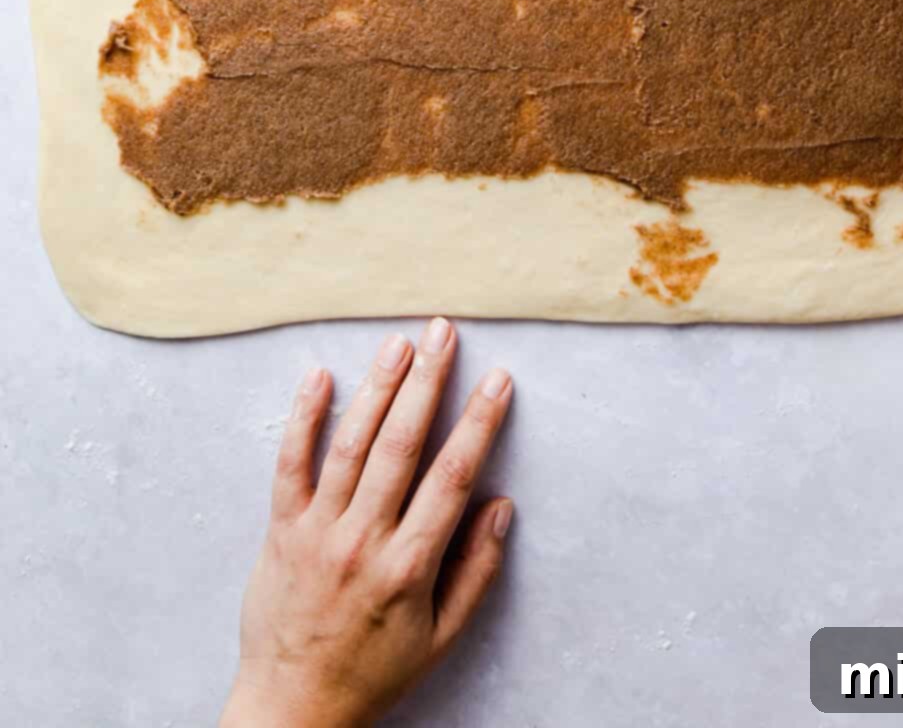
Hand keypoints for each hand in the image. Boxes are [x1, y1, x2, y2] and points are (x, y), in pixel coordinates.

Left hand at [221, 319, 513, 727]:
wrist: (293, 708)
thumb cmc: (374, 672)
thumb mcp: (441, 638)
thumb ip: (476, 571)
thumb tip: (501, 507)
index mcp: (408, 567)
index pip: (451, 478)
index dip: (478, 424)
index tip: (497, 380)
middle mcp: (363, 541)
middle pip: (401, 446)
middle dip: (428, 382)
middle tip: (444, 333)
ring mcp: (318, 532)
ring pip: (351, 445)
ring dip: (377, 388)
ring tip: (398, 343)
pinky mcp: (281, 530)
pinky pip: (290, 465)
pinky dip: (304, 419)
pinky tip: (319, 376)